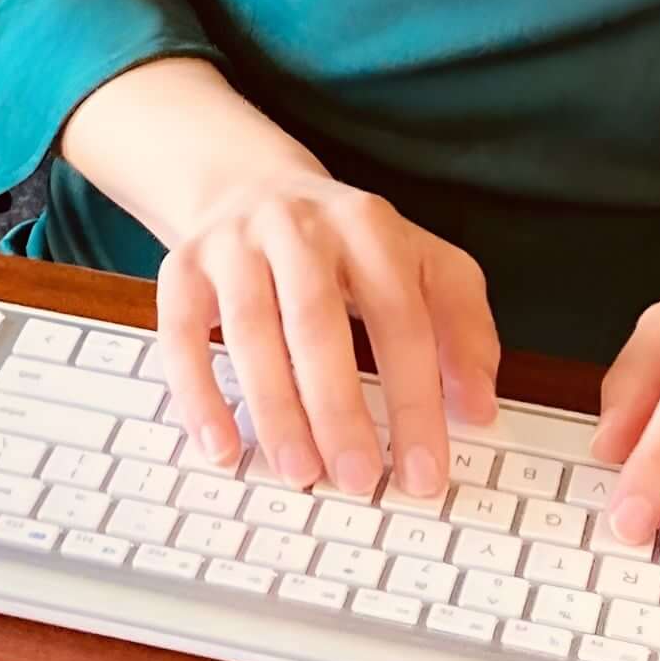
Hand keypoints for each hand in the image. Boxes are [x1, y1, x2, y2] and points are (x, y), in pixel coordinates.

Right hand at [150, 175, 500, 501]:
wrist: (252, 181)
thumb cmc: (347, 246)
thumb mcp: (421, 263)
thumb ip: (463, 326)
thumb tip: (479, 408)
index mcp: (367, 224)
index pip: (399, 315)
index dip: (414, 399)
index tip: (423, 472)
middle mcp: (297, 226)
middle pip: (317, 320)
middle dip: (338, 407)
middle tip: (356, 479)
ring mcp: (234, 243)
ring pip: (249, 328)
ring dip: (274, 408)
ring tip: (299, 473)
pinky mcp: (183, 265)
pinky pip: (180, 332)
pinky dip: (198, 393)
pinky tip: (221, 446)